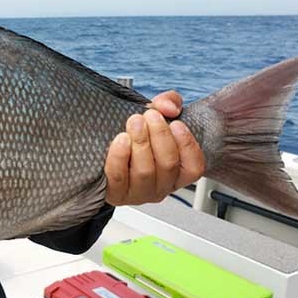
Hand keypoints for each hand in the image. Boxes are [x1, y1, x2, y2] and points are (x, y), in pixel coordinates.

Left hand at [104, 90, 205, 205]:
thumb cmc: (136, 137)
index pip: (194, 167)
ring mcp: (139, 193)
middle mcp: (161, 187)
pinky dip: (120, 156)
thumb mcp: (155, 117)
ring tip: (134, 122)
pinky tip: (121, 139)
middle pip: (168, 165)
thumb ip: (168, 103)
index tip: (176, 123)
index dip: (187, 145)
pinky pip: (119, 177)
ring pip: (145, 171)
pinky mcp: (116, 193)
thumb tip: (169, 107)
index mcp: (177, 173)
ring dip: (141, 142)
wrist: (103, 153)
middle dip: (160, 136)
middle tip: (150, 115)